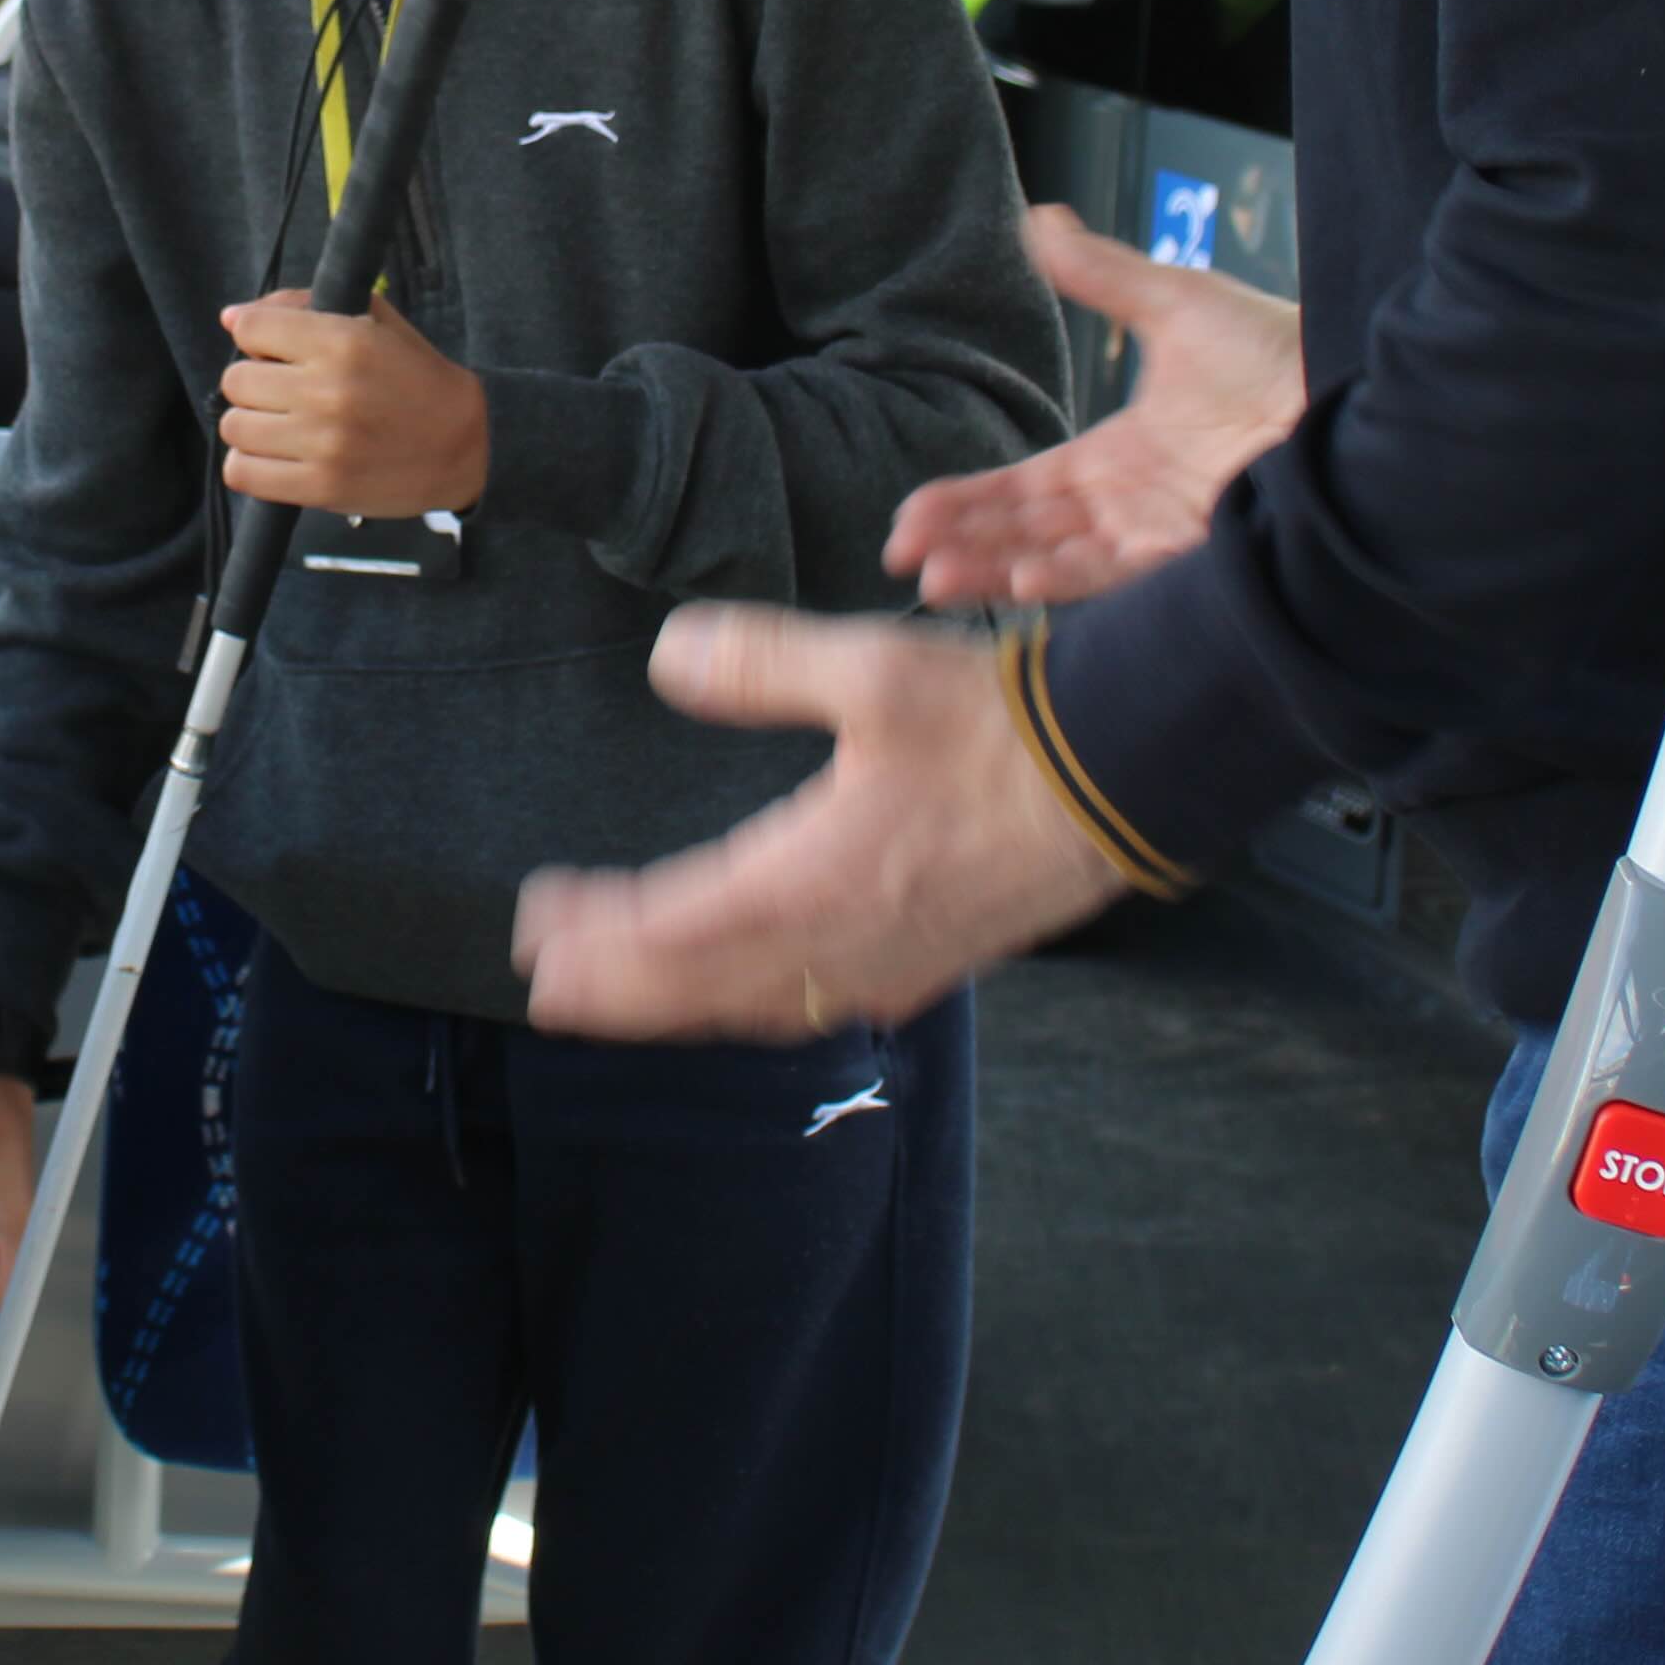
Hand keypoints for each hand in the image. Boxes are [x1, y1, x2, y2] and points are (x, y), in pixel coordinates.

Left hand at [215, 290, 489, 517]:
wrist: (466, 445)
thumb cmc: (416, 378)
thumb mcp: (374, 321)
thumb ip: (304, 305)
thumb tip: (233, 317)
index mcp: (342, 341)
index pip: (251, 328)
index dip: (254, 336)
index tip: (271, 349)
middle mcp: (327, 391)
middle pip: (235, 380)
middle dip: (254, 382)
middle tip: (280, 391)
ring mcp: (321, 443)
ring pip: (234, 427)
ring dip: (251, 424)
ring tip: (279, 426)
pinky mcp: (320, 487)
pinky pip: (242, 473)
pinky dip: (249, 465)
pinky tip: (274, 456)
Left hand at [513, 605, 1131, 1037]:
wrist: (1128, 778)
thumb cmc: (1003, 725)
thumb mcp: (874, 669)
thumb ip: (761, 665)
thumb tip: (667, 658)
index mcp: (813, 878)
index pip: (674, 929)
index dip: (599, 936)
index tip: (536, 926)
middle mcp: (842, 942)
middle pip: (701, 989)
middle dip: (618, 991)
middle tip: (545, 985)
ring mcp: (890, 963)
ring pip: (758, 1006)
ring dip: (679, 1005)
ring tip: (619, 994)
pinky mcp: (932, 962)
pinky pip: (817, 1005)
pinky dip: (755, 1006)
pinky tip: (748, 993)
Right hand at [890, 202, 1307, 607]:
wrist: (1360, 384)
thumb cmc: (1281, 346)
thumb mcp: (1176, 302)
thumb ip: (1101, 274)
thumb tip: (1039, 217)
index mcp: (1120, 458)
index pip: (1024, 489)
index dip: (966, 503)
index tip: (910, 515)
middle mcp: (1134, 507)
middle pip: (1028, 536)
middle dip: (964, 547)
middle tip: (900, 557)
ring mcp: (1166, 537)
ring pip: (1063, 566)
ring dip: (998, 574)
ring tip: (937, 579)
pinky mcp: (1201, 556)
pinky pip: (1122, 578)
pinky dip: (1068, 583)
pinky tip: (1021, 582)